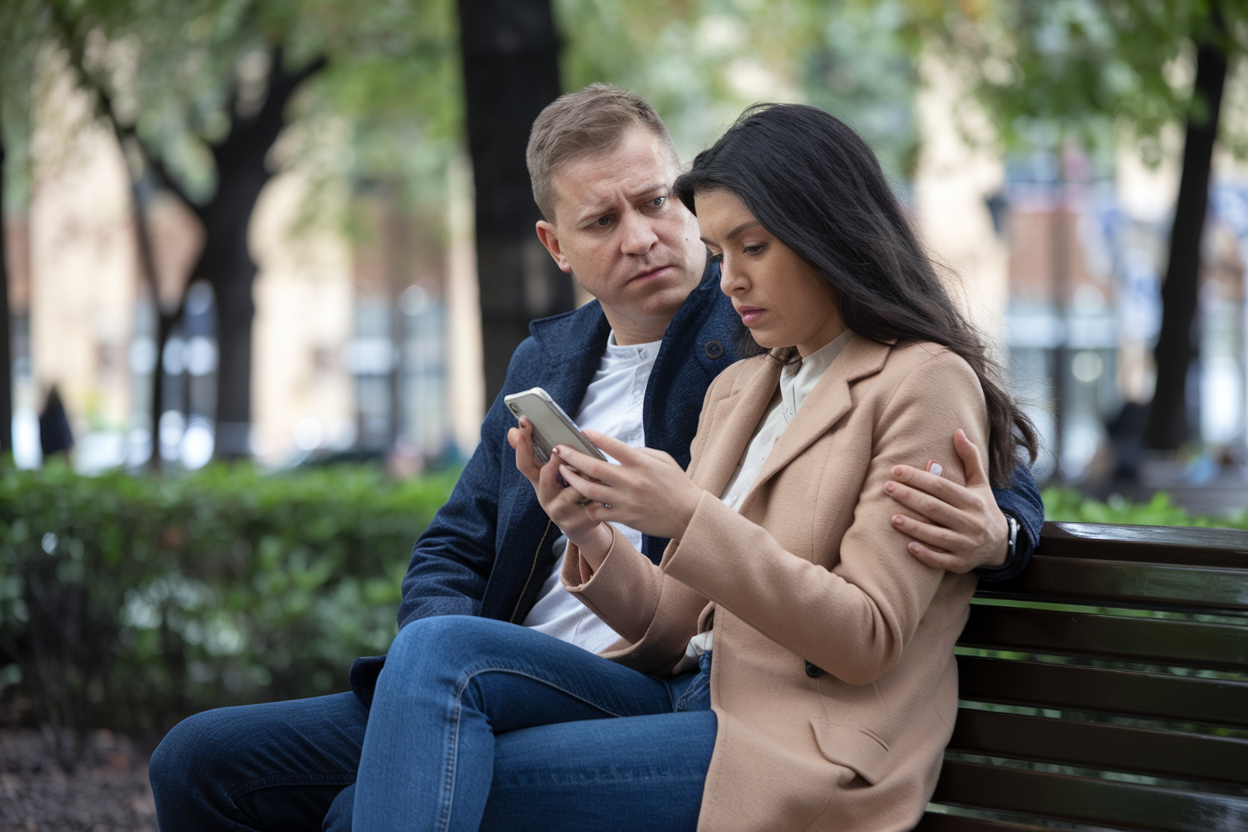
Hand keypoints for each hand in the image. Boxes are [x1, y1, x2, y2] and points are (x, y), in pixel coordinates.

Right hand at [507, 419, 612, 558]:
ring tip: (598, 472)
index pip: (524, 461)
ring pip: (573, 490)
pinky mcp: (575, 523)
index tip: (523, 422)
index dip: (522, 443)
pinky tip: (606, 495)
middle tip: (560, 450)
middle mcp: (545, 496)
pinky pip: (590, 506)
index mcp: (539, 481)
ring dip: (586, 479)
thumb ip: (541, 452)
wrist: (582, 526)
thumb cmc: (570, 492)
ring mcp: (558, 511)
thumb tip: (513, 430)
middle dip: (554, 462)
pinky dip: (599, 498)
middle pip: (544, 476)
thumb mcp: (554, 473)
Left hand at [555, 430, 704, 541]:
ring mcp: (626, 500)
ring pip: (589, 490)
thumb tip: (618, 448)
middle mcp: (631, 480)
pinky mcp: (625, 517)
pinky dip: (587, 505)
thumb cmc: (677, 485)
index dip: (595, 437)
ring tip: (563, 471)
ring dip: (573, 479)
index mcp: (641, 463)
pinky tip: (581, 498)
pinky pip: (598, 511)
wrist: (688, 515)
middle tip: (559, 449)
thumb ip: (640, 452)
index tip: (582, 431)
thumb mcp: (663, 460)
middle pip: (593, 467)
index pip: (613, 445)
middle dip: (572, 457)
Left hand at [884, 429, 1008, 572]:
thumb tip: (957, 431)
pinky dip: (926, 554)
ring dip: (913, 527)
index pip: (941, 487)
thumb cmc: (983, 508)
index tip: (896, 470)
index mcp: (973, 501)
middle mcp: (971, 523)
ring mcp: (966, 545)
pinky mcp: (961, 563)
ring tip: (892, 518)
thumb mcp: (980, 483)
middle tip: (887, 488)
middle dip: (909, 497)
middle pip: (934, 509)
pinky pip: (941, 560)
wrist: (1001, 544)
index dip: (918, 478)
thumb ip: (969, 458)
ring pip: (936, 535)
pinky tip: (908, 546)